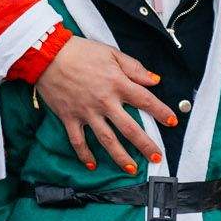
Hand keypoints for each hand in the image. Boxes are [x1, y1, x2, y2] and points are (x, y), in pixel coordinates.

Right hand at [35, 35, 177, 173]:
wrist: (48, 54)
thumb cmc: (81, 51)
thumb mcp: (111, 53)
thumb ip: (134, 67)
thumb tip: (154, 80)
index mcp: (117, 83)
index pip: (145, 101)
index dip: (161, 112)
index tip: (172, 122)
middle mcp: (105, 101)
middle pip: (130, 128)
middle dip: (145, 145)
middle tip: (156, 157)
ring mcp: (87, 112)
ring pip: (107, 140)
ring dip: (120, 156)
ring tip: (131, 169)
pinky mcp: (70, 118)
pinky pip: (78, 141)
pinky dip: (84, 154)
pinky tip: (92, 165)